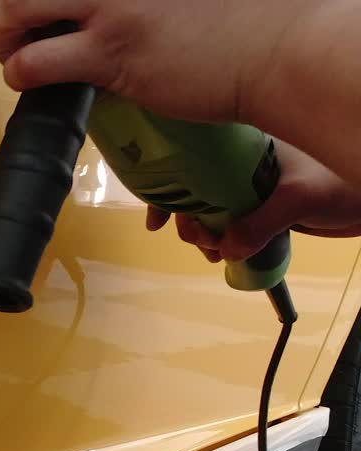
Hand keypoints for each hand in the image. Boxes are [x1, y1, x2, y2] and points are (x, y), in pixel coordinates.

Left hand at [0, 0, 320, 123]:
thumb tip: (95, 11)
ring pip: (16, 8)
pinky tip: (35, 81)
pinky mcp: (111, 51)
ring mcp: (111, 4)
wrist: (277, 49)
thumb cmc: (237, 21)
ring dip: (6, 36)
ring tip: (18, 54)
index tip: (36, 11)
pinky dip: (21, 74)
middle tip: (17, 30)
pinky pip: (35, 62)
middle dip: (8, 6)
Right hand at [146, 143, 360, 262]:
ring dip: (203, 234)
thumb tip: (226, 249)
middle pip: (194, 189)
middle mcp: (242, 163)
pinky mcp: (262, 207)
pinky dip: (220, 239)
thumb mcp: (299, 199)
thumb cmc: (342, 183)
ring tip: (214, 253)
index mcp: (246, 146)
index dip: (167, 186)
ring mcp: (251, 186)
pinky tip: (222, 254)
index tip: (157, 219)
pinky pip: (230, 223)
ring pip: (210, 210)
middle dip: (187, 219)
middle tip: (199, 242)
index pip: (192, 161)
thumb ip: (260, 223)